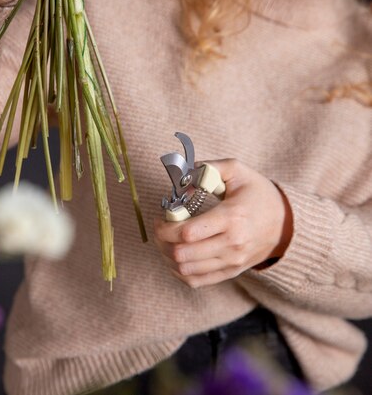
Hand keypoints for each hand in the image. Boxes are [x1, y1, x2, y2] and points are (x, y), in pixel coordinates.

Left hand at [153, 159, 292, 287]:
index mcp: (231, 218)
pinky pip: (196, 281)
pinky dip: (178, 271)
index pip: (187, 233)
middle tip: (161, 228)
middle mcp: (232, 244)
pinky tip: (176, 256)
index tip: (162, 216)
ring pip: (185, 270)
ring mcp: (232, 262)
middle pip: (182, 253)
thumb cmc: (257, 194)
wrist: (287, 223)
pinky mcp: (231, 272)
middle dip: (162, 241)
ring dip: (167, 256)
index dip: (165, 226)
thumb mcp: (237, 171)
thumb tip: (182, 179)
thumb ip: (208, 168)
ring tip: (166, 241)